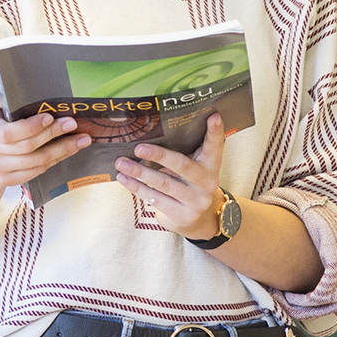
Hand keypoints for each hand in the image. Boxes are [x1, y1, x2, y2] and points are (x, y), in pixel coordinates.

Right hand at [0, 88, 90, 191]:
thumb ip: (11, 93)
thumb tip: (39, 85)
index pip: (7, 133)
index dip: (31, 127)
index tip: (49, 117)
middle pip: (26, 148)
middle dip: (53, 135)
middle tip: (72, 124)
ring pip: (34, 163)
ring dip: (61, 150)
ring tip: (80, 140)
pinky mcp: (4, 180)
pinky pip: (34, 174)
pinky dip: (54, 162)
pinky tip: (66, 151)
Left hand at [116, 112, 226, 238]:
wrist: (197, 220)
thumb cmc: (189, 183)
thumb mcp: (194, 166)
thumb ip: (185, 150)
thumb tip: (154, 129)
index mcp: (211, 165)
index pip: (215, 146)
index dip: (215, 131)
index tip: (213, 116)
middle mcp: (207, 183)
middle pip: (182, 165)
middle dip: (159, 155)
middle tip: (138, 147)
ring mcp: (195, 201)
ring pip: (163, 184)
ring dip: (139, 172)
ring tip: (121, 163)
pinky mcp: (182, 215)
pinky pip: (155, 199)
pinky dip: (136, 187)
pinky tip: (123, 178)